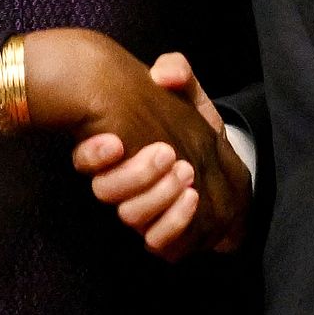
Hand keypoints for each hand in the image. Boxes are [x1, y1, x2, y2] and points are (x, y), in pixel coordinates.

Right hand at [22, 31, 249, 256]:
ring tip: (188, 174)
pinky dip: (173, 223)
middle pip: (106, 191)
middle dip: (136, 174)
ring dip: (158, 196)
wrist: (227, 166)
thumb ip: (177, 72)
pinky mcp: (163, 235)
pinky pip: (157, 242)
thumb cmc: (195, 127)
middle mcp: (122, 185)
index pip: (86, 159)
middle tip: (169, 153)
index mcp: (118, 151)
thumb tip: (163, 73)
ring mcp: (141, 212)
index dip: (93, 154)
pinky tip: (192, 200)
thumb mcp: (188, 94)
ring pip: (130, 216)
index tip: (116, 141)